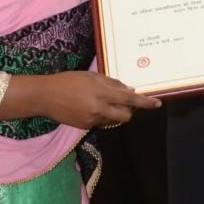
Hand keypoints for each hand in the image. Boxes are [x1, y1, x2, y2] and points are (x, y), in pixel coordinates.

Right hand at [37, 71, 160, 128]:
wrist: (46, 96)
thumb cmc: (68, 80)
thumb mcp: (90, 76)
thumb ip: (111, 83)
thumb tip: (128, 90)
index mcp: (101, 93)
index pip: (129, 99)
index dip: (145, 102)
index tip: (157, 103)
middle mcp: (99, 109)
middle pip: (126, 116)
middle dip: (130, 110)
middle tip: (126, 101)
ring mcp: (92, 120)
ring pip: (114, 119)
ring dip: (115, 112)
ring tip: (102, 100)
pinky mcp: (86, 127)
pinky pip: (102, 122)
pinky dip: (102, 115)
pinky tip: (90, 106)